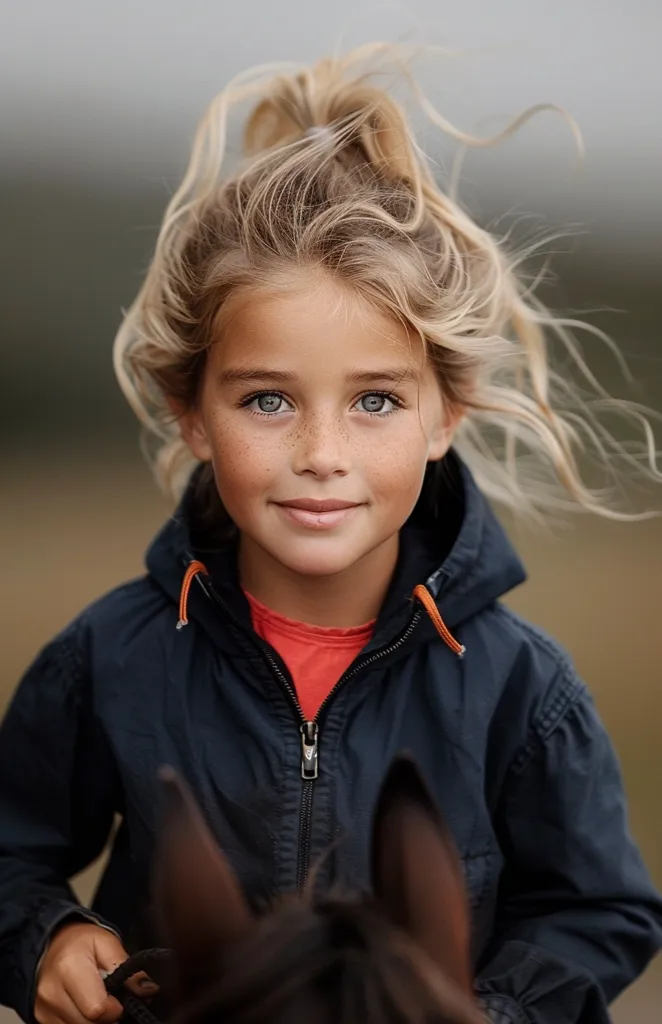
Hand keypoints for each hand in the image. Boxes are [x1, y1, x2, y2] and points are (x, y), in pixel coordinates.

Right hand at [35, 921, 157, 1023]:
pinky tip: (84, 1007)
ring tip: (97, 1000)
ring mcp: (44, 1009)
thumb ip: (126, 967)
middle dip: (106, 1018)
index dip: (116, 1009)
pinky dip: (81, 1022)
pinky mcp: (41, 1019)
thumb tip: (148, 989)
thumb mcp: (107, 943)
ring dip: (94, 1022)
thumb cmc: (80, 941)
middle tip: (111, 999)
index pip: (97, 1009)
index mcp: (70, 968)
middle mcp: (52, 993)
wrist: (49, 942)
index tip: (120, 999)